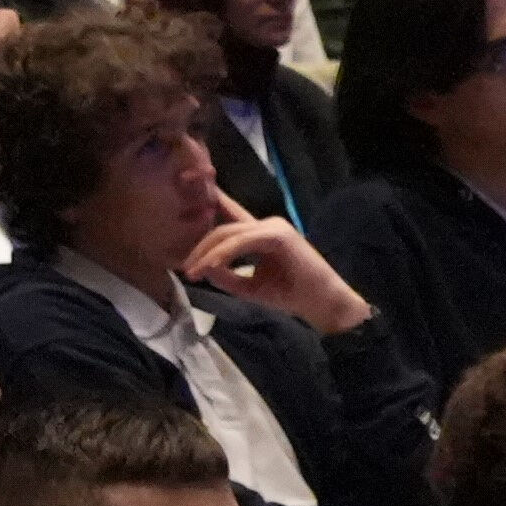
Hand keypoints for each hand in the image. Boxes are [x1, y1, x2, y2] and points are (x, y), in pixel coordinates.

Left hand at [184, 213, 369, 338]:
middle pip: (222, 228)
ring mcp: (273, 227)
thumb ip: (227, 276)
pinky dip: (223, 255)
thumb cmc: (291, 296)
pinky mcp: (278, 235)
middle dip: (199, 247)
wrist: (323, 306)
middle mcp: (265, 225)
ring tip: (193, 272)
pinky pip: (242, 241)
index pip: (228, 216)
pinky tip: (210, 267)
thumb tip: (203, 268)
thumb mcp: (250, 287)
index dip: (206, 205)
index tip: (182, 199)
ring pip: (229, 234)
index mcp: (259, 234)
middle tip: (184, 268)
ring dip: (207, 253)